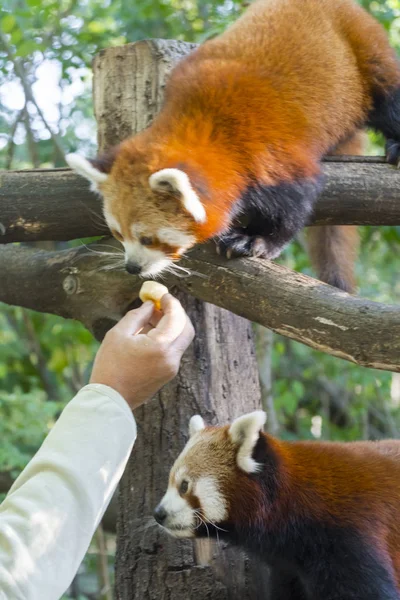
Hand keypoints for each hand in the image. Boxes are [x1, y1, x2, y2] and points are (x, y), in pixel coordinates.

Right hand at [90, 294, 193, 409]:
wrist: (110, 399)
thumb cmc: (110, 366)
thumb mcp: (118, 334)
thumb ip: (138, 316)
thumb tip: (150, 305)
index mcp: (160, 346)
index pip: (176, 317)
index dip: (171, 303)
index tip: (162, 295)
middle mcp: (172, 357)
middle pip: (186, 328)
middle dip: (177, 313)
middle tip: (161, 304)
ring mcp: (172, 367)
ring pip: (181, 339)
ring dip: (172, 325)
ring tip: (151, 317)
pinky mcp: (168, 373)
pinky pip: (174, 350)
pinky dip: (167, 338)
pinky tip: (149, 333)